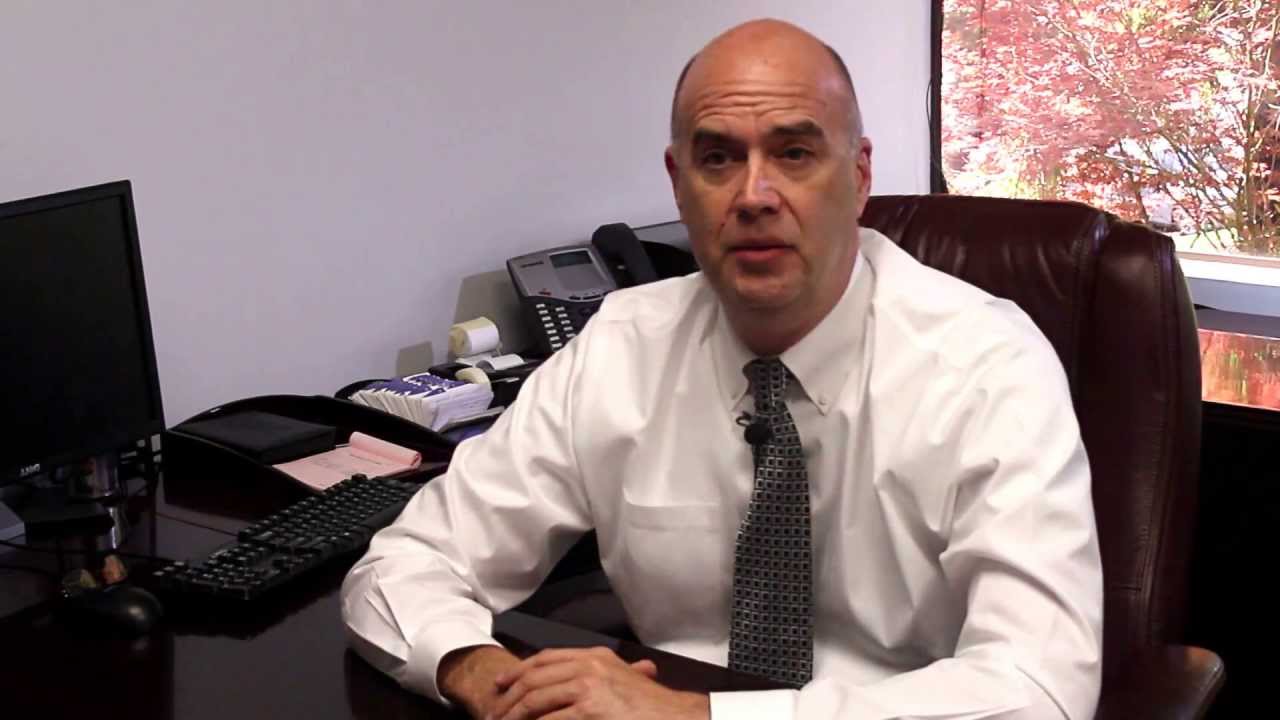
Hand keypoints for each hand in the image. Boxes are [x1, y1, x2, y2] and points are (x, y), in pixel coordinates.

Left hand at [487, 646, 708, 719]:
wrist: (673, 716)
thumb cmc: (650, 705)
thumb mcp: (623, 678)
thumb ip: (597, 675)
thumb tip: (569, 684)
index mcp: (594, 656)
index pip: (546, 657)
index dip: (518, 671)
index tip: (500, 685)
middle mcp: (588, 665)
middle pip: (534, 677)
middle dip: (509, 696)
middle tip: (495, 712)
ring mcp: (588, 687)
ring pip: (535, 699)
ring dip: (514, 715)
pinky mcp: (588, 710)